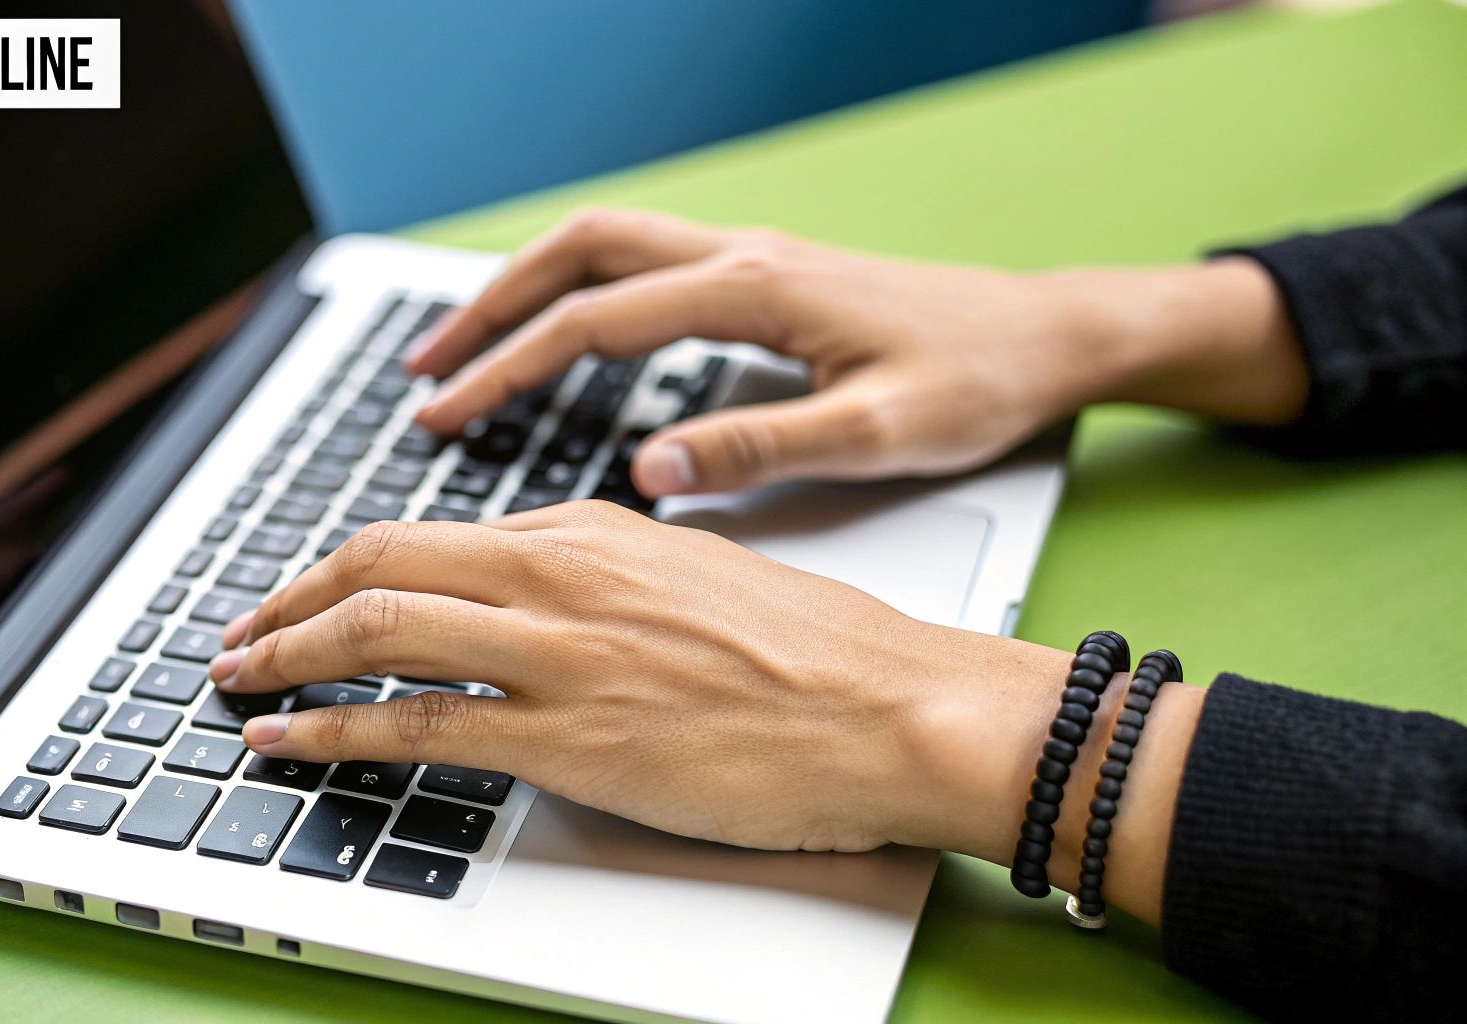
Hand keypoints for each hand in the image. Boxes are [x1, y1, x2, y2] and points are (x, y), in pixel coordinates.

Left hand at [209, 501, 1069, 854]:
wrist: (895, 709)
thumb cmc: (819, 657)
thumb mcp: (698, 581)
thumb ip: (609, 583)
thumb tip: (545, 607)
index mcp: (594, 530)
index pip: (434, 534)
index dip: (351, 564)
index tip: (310, 592)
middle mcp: (562, 574)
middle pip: (382, 560)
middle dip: (290, 596)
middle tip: (242, 629)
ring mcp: (561, 654)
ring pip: (380, 628)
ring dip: (286, 654)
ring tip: (236, 678)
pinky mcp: (571, 738)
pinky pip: (415, 725)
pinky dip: (330, 729)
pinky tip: (287, 738)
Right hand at [407, 208, 1306, 495]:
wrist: (1046, 335)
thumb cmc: (977, 382)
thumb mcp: (881, 433)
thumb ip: (765, 448)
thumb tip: (652, 467)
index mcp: (756, 290)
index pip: (595, 321)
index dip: (506, 370)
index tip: (441, 418)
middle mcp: (741, 256)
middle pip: (577, 255)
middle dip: (488, 310)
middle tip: (420, 372)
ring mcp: (749, 257)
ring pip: (603, 248)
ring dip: (525, 292)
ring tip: (461, 351)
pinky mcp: (762, 277)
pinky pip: (641, 267)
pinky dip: (578, 296)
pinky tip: (560, 342)